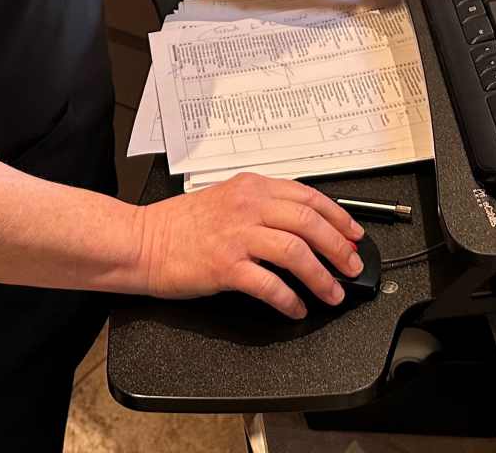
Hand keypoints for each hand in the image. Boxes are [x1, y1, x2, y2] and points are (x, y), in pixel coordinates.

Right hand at [133, 173, 367, 317]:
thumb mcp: (225, 199)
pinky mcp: (225, 266)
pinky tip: (296, 308)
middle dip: (338, 247)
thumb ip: (261, 206)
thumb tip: (302, 226)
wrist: (141, 241)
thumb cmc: (179, 225)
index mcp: (251, 187)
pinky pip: (269, 284)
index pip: (308, 196)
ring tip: (332, 293)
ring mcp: (236, 235)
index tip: (354, 233)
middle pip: (309, 222)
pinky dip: (289, 299)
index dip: (338, 217)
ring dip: (321, 276)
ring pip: (295, 252)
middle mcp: (247, 206)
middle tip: (352, 266)